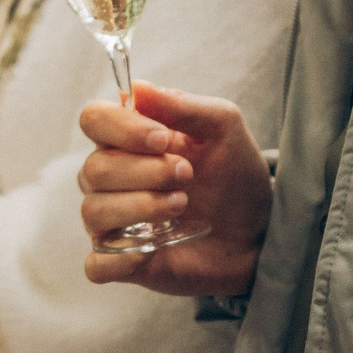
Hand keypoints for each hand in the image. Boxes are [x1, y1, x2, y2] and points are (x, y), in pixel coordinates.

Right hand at [78, 81, 272, 296]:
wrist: (260, 230)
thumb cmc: (236, 173)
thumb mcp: (222, 126)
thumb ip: (181, 105)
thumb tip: (135, 88)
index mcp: (128, 138)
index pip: (93, 120)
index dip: (121, 128)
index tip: (163, 138)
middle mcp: (112, 178)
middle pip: (93, 169)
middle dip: (144, 171)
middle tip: (187, 174)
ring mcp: (114, 221)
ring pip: (93, 212)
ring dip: (139, 207)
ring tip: (181, 205)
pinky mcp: (122, 261)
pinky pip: (96, 264)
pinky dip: (118, 257)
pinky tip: (151, 249)